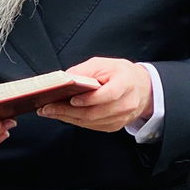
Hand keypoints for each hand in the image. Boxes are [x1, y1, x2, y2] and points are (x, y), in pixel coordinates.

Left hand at [38, 57, 152, 131]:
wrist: (142, 88)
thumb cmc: (121, 74)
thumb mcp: (104, 64)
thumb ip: (84, 71)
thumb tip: (63, 80)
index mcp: (126, 84)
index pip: (108, 95)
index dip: (89, 99)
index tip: (71, 99)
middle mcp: (126, 104)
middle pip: (94, 112)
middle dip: (67, 111)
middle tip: (47, 108)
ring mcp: (121, 118)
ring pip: (90, 122)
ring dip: (67, 118)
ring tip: (49, 111)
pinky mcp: (114, 126)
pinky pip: (92, 126)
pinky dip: (75, 121)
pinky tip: (62, 115)